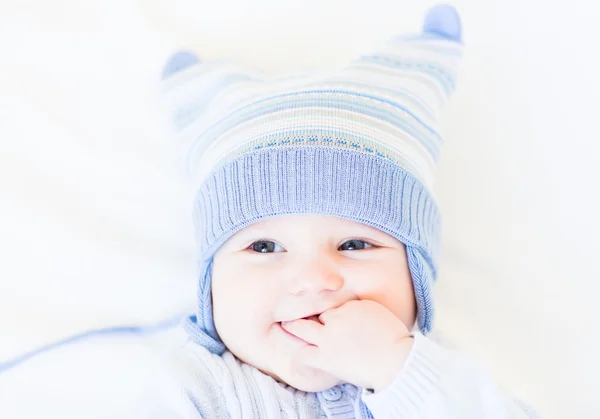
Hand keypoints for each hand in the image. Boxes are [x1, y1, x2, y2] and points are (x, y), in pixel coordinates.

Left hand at [281, 299, 413, 391]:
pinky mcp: (325, 357)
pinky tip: (294, 351)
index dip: (320, 311)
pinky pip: (302, 353)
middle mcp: (335, 317)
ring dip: (288, 328)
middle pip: (309, 310)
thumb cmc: (393, 340)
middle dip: (298, 311)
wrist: (398, 360)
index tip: (315, 314)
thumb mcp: (377, 313)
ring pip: (298, 328)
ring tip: (280, 328)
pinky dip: (296, 351)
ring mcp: (328, 337)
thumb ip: (358, 309)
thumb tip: (348, 310)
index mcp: (349, 305)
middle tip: (288, 313)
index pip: (327, 304)